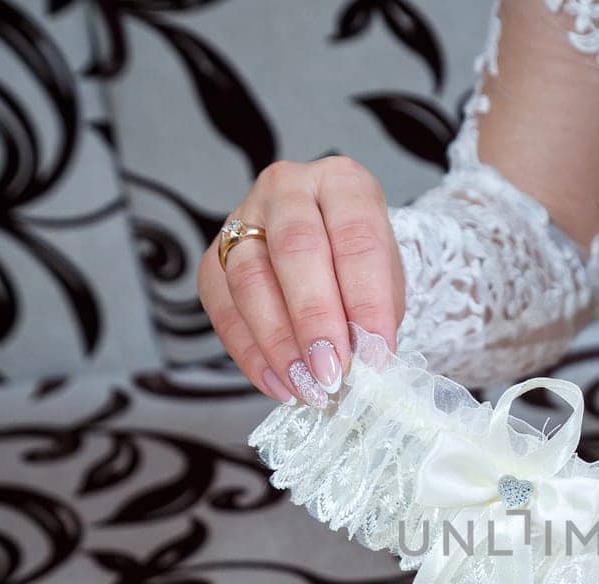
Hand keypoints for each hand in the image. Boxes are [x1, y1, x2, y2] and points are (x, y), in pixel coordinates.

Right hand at [199, 157, 405, 406]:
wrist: (328, 253)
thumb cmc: (360, 266)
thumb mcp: (385, 281)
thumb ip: (375, 314)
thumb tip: (362, 361)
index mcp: (343, 183)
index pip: (357, 239)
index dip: (367, 301)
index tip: (375, 354)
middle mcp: (288, 189)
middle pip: (296, 250)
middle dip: (315, 320)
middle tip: (331, 372)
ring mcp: (242, 218)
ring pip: (250, 279)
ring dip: (278, 342)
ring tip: (304, 385)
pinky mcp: (213, 258)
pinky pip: (223, 308)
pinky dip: (250, 353)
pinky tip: (278, 382)